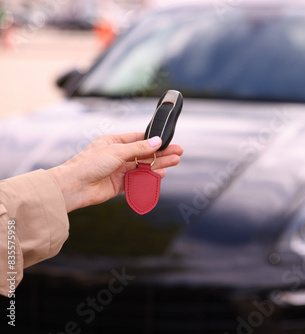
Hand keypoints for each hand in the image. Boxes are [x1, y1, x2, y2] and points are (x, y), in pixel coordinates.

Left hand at [48, 132, 182, 211]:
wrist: (74, 187)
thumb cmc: (88, 164)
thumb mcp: (116, 151)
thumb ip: (138, 148)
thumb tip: (156, 142)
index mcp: (114, 142)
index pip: (139, 139)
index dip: (154, 140)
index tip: (168, 142)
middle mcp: (117, 155)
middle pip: (144, 153)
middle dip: (161, 153)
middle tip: (178, 152)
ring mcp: (118, 170)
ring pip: (143, 166)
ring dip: (158, 164)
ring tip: (174, 162)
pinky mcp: (119, 184)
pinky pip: (138, 180)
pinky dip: (149, 178)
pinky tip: (159, 175)